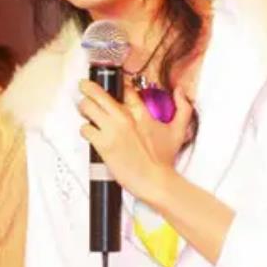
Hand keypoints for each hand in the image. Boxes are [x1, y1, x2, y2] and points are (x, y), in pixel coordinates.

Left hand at [78, 79, 192, 200]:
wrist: (154, 180)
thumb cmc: (164, 159)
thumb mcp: (178, 130)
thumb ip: (183, 108)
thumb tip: (180, 91)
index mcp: (141, 112)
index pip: (124, 89)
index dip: (116, 86)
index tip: (111, 86)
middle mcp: (125, 118)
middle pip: (99, 93)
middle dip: (88, 87)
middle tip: (84, 86)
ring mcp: (112, 130)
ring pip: (87, 107)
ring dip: (85, 108)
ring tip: (86, 111)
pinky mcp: (103, 144)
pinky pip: (85, 129)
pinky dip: (85, 130)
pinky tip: (90, 133)